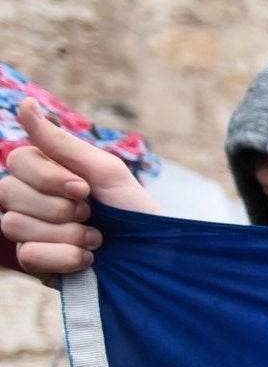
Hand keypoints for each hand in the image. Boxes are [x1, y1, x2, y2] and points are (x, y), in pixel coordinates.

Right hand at [1, 99, 158, 275]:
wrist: (155, 257)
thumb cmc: (133, 211)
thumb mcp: (104, 171)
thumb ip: (61, 142)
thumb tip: (25, 103)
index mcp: (45, 174)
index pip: (18, 161)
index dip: (49, 177)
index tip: (85, 189)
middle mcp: (29, 201)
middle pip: (9, 192)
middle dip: (60, 207)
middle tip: (91, 214)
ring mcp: (29, 232)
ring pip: (15, 224)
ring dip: (66, 234)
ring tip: (96, 239)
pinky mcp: (36, 263)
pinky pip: (27, 255)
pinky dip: (65, 257)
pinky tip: (88, 259)